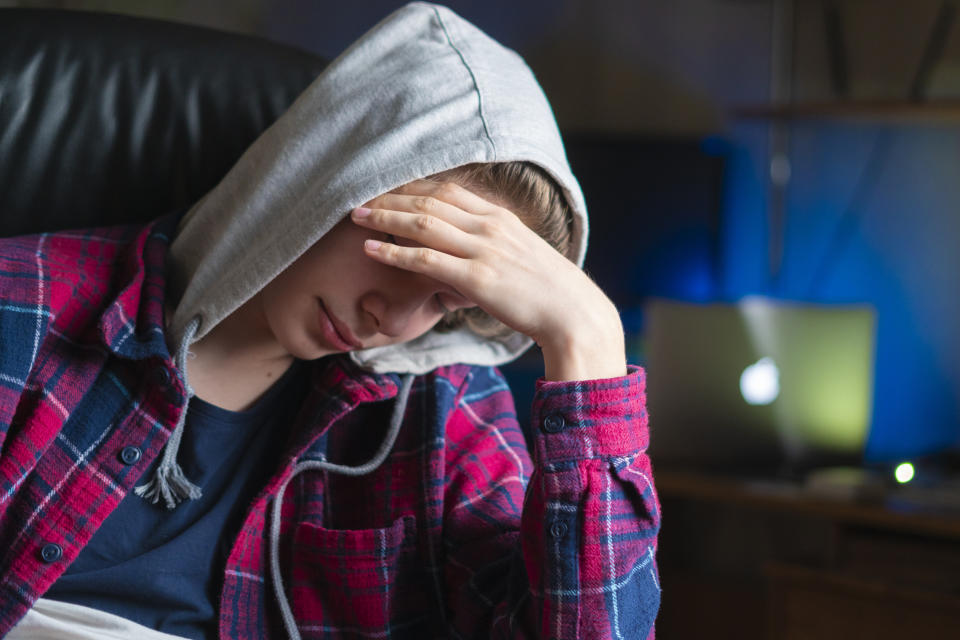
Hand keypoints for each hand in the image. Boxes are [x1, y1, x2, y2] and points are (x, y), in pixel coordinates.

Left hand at [351, 180, 625, 380]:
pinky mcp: (477, 279)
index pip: (449, 190)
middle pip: (430, 200)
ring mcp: (483, 250)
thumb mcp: (522, 257)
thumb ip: (495, 247)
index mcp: (501, 218)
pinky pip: (426, 259)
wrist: (575, 315)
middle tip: (359, 195)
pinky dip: (394, 251)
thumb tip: (473, 254)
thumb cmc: (551, 292)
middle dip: (391, 196)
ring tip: (355, 215)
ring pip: (423, 223)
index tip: (388, 187)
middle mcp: (490, 226)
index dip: (414, 186)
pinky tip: (371, 248)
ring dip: (385, 216)